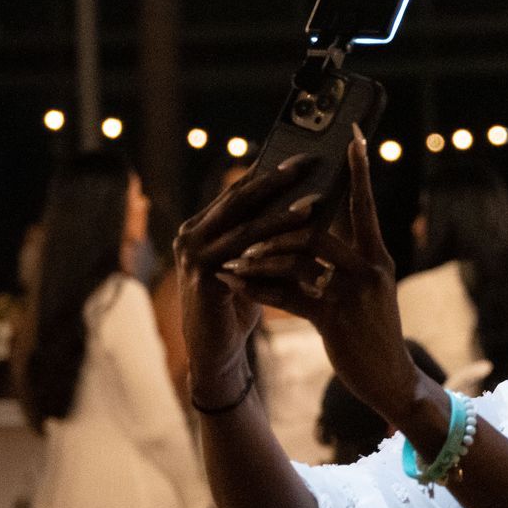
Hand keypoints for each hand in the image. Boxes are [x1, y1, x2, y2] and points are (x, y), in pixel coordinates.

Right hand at [172, 154, 321, 402]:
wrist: (217, 352)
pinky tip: (303, 239)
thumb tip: (310, 202)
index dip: (271, 172)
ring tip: (315, 202)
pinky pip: (246, 256)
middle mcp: (191, 234)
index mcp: (202, 225)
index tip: (305, 155)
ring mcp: (193, 255)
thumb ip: (268, 235)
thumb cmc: (239, 305)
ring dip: (283, 213)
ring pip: (246, 226)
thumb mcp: (254, 263)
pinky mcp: (203, 278)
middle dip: (276, 180)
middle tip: (310, 162)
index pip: (240, 191)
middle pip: (239, 199)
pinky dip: (276, 246)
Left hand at [218, 128, 425, 424]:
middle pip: (318, 228)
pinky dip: (258, 290)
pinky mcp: (335, 319)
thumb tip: (310, 229)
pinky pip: (289, 296)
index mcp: (377, 255)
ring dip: (261, 256)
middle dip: (277, 223)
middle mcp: (370, 267)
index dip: (359, 169)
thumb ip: (342, 258)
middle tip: (247, 221)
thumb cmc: (371, 329)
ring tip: (233, 258)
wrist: (390, 377)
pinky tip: (236, 285)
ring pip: (299, 259)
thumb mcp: (364, 288)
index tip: (351, 136)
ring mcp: (354, 292)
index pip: (364, 203)